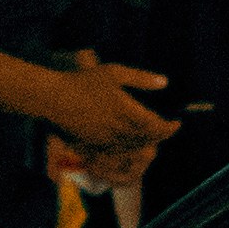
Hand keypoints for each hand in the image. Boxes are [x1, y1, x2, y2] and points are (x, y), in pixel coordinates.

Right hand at [44, 59, 169, 161]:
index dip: (169, 127)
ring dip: (146, 144)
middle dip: (160, 136)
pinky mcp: (94, 147)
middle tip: (166, 129)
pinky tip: (131, 145)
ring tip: (151, 137)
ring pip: (134, 148)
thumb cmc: (81, 81)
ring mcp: (105, 140)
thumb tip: (164, 82)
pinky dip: (130, 151)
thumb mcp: (113, 73)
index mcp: (125, 109)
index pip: (155, 124)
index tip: (176, 123)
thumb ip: (140, 78)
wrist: (51, 98)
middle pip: (147, 139)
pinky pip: (118, 154)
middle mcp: (117, 128)